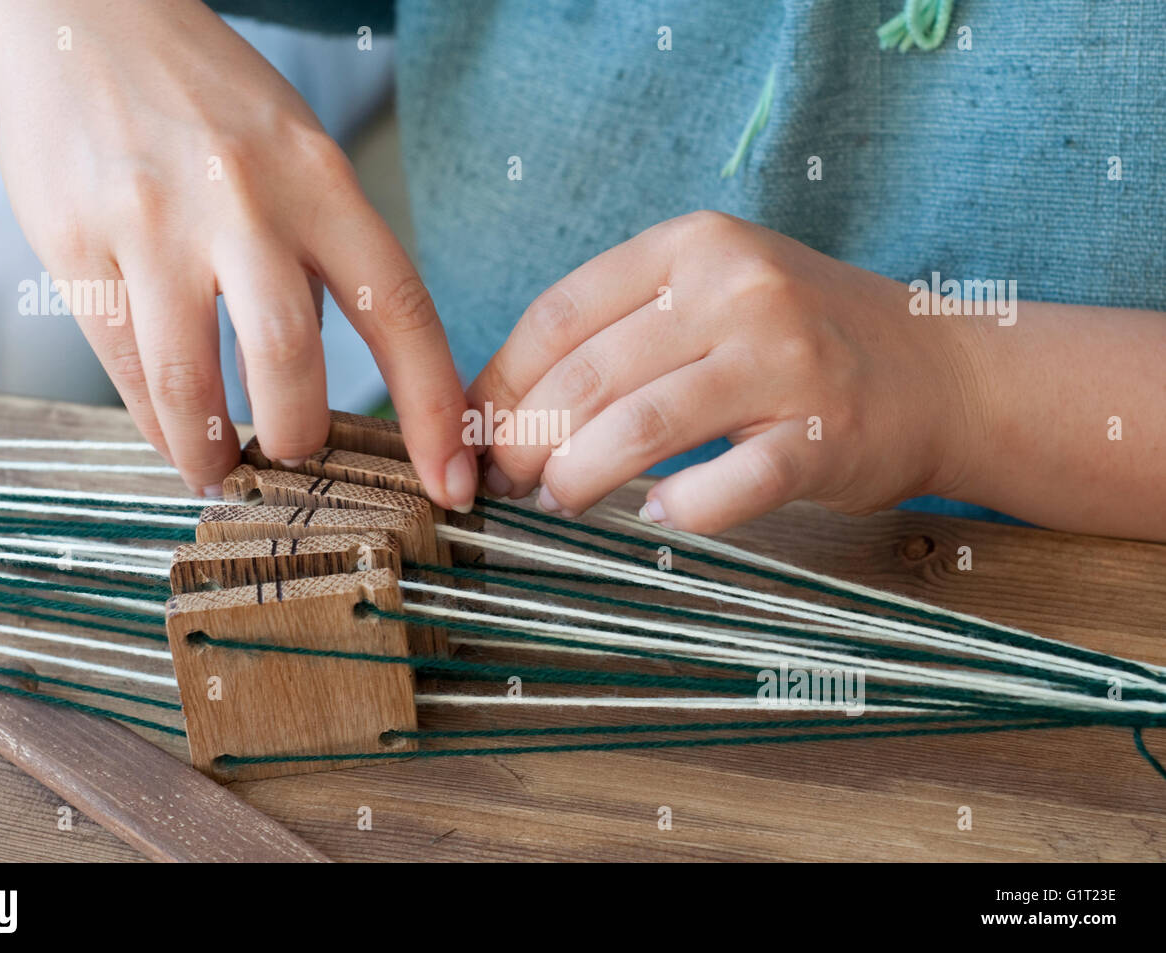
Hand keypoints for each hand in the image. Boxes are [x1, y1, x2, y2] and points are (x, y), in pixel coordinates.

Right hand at [0, 0, 475, 507]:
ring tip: (220, 473)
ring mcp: (154, 220)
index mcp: (321, 180)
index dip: (433, 409)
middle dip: (298, 435)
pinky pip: (121, 363)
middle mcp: (243, 199)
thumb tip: (320, 372)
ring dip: (212, 451)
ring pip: (190, 378)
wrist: (81, 21)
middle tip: (292, 454)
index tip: (451, 480)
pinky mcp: (76, 240)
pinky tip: (171, 438)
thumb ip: (323, 256)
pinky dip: (153, 423)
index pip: (399, 310)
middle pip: (290, 356)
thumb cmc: (210, 106)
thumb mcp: (298, 154)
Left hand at [468, 211, 981, 533]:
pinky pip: (727, 485)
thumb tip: (498, 404)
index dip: (500, 384)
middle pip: (586, 376)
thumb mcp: (712, 295)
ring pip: (638, 430)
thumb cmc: (797, 339)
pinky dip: (678, 510)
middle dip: (524, 442)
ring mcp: (785, 363)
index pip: (559, 315)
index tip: (474, 433)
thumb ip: (619, 330)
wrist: (941, 369)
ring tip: (561, 501)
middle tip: (506, 481)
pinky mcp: (824, 437)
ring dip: (577, 479)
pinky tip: (657, 516)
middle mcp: (738, 291)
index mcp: (694, 245)